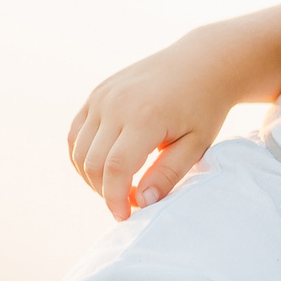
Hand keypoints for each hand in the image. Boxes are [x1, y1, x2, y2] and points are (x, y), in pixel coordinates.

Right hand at [66, 34, 235, 221]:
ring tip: (121, 186)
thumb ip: (168, 174)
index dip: (115, 199)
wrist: (200, 63)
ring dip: (93, 177)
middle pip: (93, 163)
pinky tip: (107, 167)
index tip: (126, 217)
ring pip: (79, 151)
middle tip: (130, 202)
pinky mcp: (96, 94)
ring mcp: (102, 96)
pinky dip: (84, 157)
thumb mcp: (197, 145)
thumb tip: (142, 203)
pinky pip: (77, 133)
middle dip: (106, 192)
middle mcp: (115, 104)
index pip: (116, 169)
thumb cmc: (204, 107)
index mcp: (144, 116)